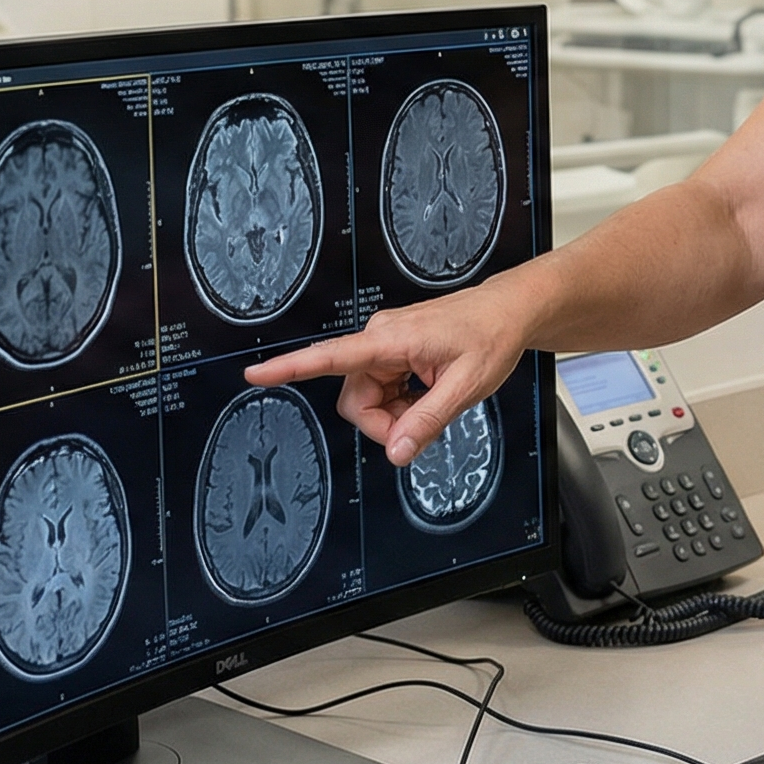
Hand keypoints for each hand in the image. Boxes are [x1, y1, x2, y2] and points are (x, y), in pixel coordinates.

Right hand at [243, 281, 532, 464]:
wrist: (508, 312)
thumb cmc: (490, 336)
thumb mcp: (466, 386)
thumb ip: (428, 421)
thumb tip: (396, 452)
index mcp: (391, 339)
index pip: (330, 356)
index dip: (289, 367)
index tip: (255, 373)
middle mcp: (380, 339)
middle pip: (355, 399)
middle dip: (383, 422)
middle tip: (423, 424)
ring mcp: (386, 346)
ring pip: (368, 399)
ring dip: (395, 414)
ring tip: (432, 402)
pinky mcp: (393, 353)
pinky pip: (382, 390)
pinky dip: (402, 403)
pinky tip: (427, 394)